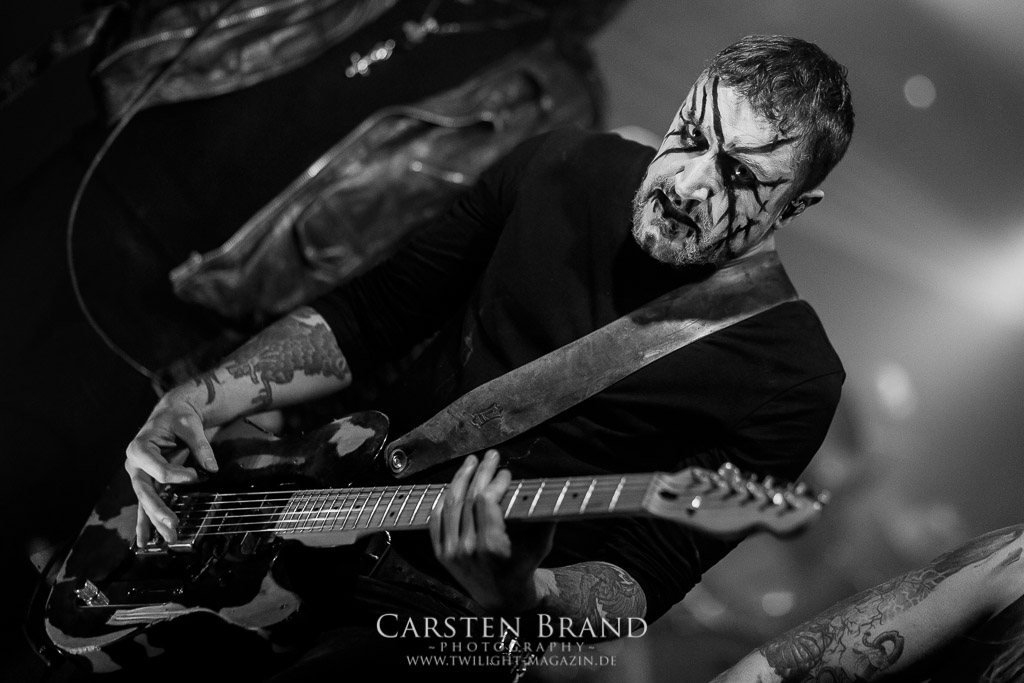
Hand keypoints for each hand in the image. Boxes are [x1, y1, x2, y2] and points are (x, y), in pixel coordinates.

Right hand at [125, 390, 219, 543]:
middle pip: (146, 491)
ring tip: (168, 539)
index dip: (179, 475)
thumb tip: (212, 467)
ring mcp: (140, 475)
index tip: (197, 474)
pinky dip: (146, 523)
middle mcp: (135, 464)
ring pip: (146, 501)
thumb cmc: (178, 417)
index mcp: (140, 448)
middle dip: (159, 510)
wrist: (170, 414)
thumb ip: (200, 445)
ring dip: (156, 521)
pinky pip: (145, 504)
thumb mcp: (189, 424)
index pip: (159, 470)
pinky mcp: (148, 482)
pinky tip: (146, 541)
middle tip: (174, 524)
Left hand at [429, 449, 555, 613]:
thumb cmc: (525, 566)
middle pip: (468, 498)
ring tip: (471, 462)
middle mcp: (467, 549)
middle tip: (491, 455)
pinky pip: (437, 520)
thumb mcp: (541, 545)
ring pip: (450, 505)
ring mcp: (451, 552)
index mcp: (491, 547)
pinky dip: (443, 500)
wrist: (503, 598)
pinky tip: (454, 485)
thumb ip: (546, 518)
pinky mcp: (442, 554)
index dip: (495, 482)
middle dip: (480, 472)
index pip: (485, 501)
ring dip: (460, 479)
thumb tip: (560, 491)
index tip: (506, 473)